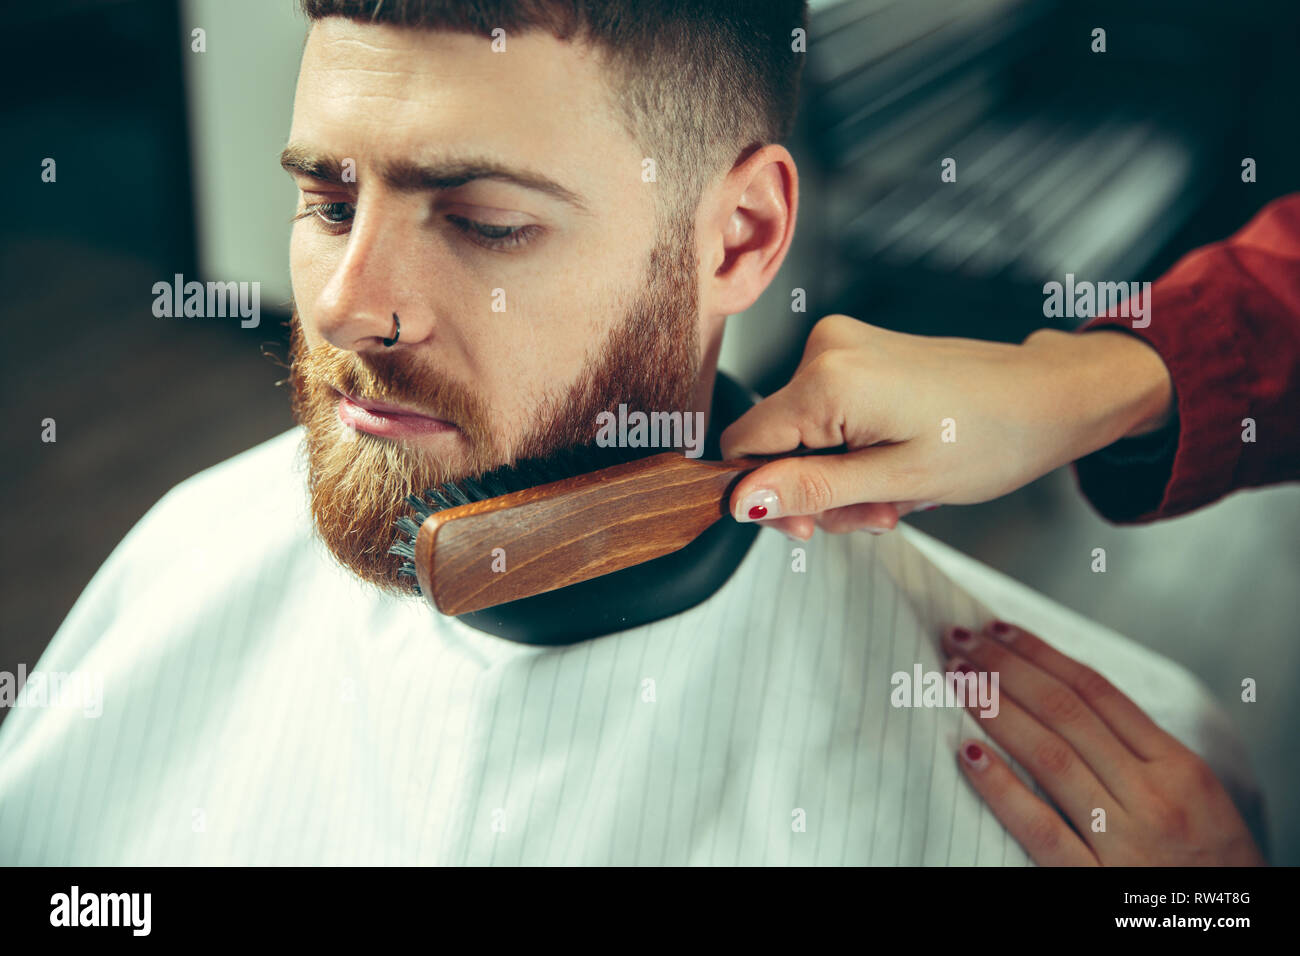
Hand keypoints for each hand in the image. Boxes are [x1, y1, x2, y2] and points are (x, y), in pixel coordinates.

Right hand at [720, 314, 1173, 539]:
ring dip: (841, 478)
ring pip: (803, 435)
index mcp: (828, 381)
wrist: (1050, 396)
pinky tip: (895, 466)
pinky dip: (853, 450)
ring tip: (898, 494)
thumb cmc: (993, 437)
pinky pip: (827, 414)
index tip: (810, 527)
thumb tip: (741, 499)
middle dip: (818, 492)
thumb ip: (812, 490)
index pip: (743, 445)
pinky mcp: (858, 352)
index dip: (765, 496)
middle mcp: (825, 350)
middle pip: (774, 443)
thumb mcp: (897, 483)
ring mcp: (843, 346)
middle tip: (877, 515)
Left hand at [944, 619, 1263, 865]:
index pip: (1096, 691)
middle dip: (1005, 668)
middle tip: (958, 639)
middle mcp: (1154, 797)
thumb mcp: (1193, 796)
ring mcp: (1125, 841)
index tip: (996, 629)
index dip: (1039, 654)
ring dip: (995, 709)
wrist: (1234, 928)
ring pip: (1050, 757)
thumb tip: (1060, 697)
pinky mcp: (1096, 885)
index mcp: (1177, 767)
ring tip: (956, 679)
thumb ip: (1137, 750)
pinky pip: (1041, 828)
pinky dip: (1001, 788)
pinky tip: (967, 753)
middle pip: (1066, 713)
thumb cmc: (1210, 864)